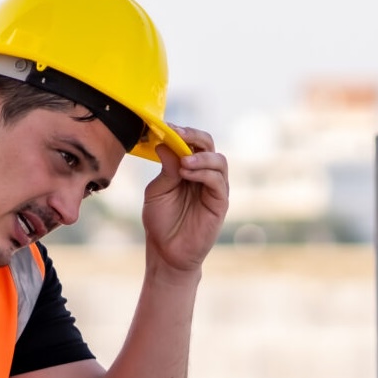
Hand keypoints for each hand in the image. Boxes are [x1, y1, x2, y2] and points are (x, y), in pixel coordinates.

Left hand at [143, 126, 227, 274]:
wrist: (166, 252)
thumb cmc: (161, 221)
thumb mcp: (157, 190)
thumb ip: (165, 169)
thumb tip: (165, 144)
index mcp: (188, 167)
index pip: (192, 142)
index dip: (182, 132)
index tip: (166, 126)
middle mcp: (204, 174)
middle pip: (209, 145)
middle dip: (194, 136)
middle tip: (178, 134)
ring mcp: (214, 188)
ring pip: (218, 160)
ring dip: (201, 157)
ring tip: (183, 162)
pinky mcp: (220, 203)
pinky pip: (218, 181)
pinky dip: (204, 173)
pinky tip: (187, 174)